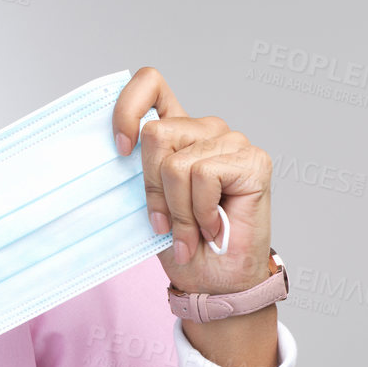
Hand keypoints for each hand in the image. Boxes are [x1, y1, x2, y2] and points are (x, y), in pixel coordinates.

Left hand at [112, 66, 274, 294]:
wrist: (215, 282)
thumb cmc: (182, 244)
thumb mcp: (147, 204)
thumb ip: (137, 171)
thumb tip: (114, 149)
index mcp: (177, 133)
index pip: (150, 85)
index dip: (128, 107)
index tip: (121, 149)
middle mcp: (205, 130)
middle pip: (155, 134)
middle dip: (153, 189)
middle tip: (167, 223)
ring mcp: (231, 142)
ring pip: (175, 163)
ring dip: (178, 209)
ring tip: (192, 230)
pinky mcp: (252, 160)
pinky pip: (203, 175)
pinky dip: (200, 211)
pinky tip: (214, 226)